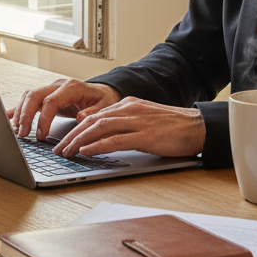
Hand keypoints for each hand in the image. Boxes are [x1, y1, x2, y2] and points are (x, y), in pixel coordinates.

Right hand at [8, 79, 120, 140]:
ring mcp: (51, 89)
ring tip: (16, 130)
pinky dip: (18, 108)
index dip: (43, 119)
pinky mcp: (47, 96)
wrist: (103, 92)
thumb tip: (80, 118)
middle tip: (22, 134)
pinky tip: (8, 117)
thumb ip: (93, 113)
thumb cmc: (104, 100)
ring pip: (29, 96)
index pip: (51, 101)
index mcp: (71, 87)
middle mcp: (58, 85)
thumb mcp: (105, 107)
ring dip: (20, 112)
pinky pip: (29, 99)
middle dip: (25, 115)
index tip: (40, 136)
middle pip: (35, 95)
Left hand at [52, 97, 205, 159]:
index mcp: (129, 105)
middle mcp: (129, 109)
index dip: (77, 127)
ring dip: (79, 140)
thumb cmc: (174, 127)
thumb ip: (127, 124)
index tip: (65, 139)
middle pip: (92, 120)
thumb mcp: (146, 121)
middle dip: (72, 134)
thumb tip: (107, 137)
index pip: (96, 115)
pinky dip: (97, 145)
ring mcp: (137, 121)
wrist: (198, 127)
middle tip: (58, 148)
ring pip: (99, 128)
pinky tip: (86, 152)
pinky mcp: (145, 136)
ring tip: (66, 151)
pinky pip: (115, 140)